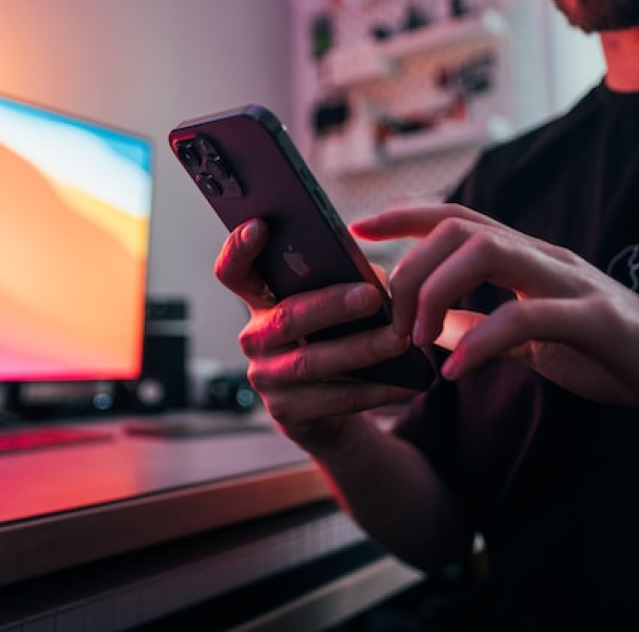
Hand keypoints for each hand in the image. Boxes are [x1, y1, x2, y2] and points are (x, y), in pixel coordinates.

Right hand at [214, 219, 419, 449]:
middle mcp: (255, 338)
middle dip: (331, 305)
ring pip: (311, 362)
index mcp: (261, 302)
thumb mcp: (331, 308)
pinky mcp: (287, 413)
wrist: (325, 409)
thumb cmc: (331, 340)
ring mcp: (267, 378)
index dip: (239, 249)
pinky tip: (404, 383)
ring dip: (360, 349)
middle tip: (370, 296)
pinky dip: (373, 390)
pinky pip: (332, 400)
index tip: (260, 225)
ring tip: (398, 340)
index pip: (234, 272)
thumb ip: (344, 285)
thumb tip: (374, 279)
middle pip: (286, 317)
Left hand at [352, 204, 638, 405]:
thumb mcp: (523, 333)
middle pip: (457, 231)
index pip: (454, 218)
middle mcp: (542, 256)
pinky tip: (455, 371)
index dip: (403, 216)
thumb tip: (428, 323)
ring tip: (418, 339)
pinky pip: (525, 317)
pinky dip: (479, 342)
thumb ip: (476, 323)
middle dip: (409, 270)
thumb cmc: (595, 345)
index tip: (356, 229)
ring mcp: (569, 282)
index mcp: (522, 256)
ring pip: (486, 253)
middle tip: (392, 322)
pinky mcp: (594, 320)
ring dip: (435, 295)